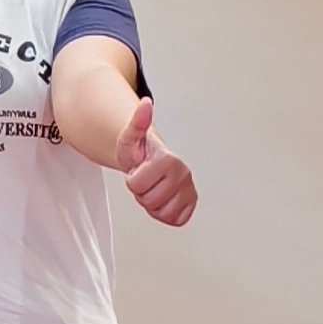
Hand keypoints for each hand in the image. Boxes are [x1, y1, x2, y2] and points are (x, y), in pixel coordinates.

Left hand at [115, 95, 195, 226]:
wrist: (149, 162)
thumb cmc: (139, 153)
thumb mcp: (130, 137)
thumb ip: (137, 122)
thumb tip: (145, 103)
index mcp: (169, 160)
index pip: (137, 185)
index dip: (132, 181)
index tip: (139, 170)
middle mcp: (184, 174)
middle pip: (150, 201)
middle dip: (142, 193)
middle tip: (146, 180)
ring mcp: (189, 190)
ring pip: (161, 213)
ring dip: (152, 204)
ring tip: (154, 187)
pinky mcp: (192, 203)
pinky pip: (174, 220)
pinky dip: (164, 214)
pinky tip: (163, 198)